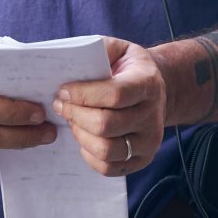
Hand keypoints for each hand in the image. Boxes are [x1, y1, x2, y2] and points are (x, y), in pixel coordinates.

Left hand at [53, 37, 167, 176]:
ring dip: (80, 135)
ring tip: (73, 121)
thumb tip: (70, 61)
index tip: (63, 90)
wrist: (158, 89)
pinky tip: (85, 138)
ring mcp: (150, 140)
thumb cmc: (128, 68)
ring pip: (106, 149)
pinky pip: (108, 168)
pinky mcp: (143, 159)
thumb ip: (98, 50)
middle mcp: (152, 114)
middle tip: (60, 105)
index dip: (83, 94)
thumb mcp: (119, 49)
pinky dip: (89, 155)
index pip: (115, 94)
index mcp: (148, 83)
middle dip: (75, 115)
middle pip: (106, 125)